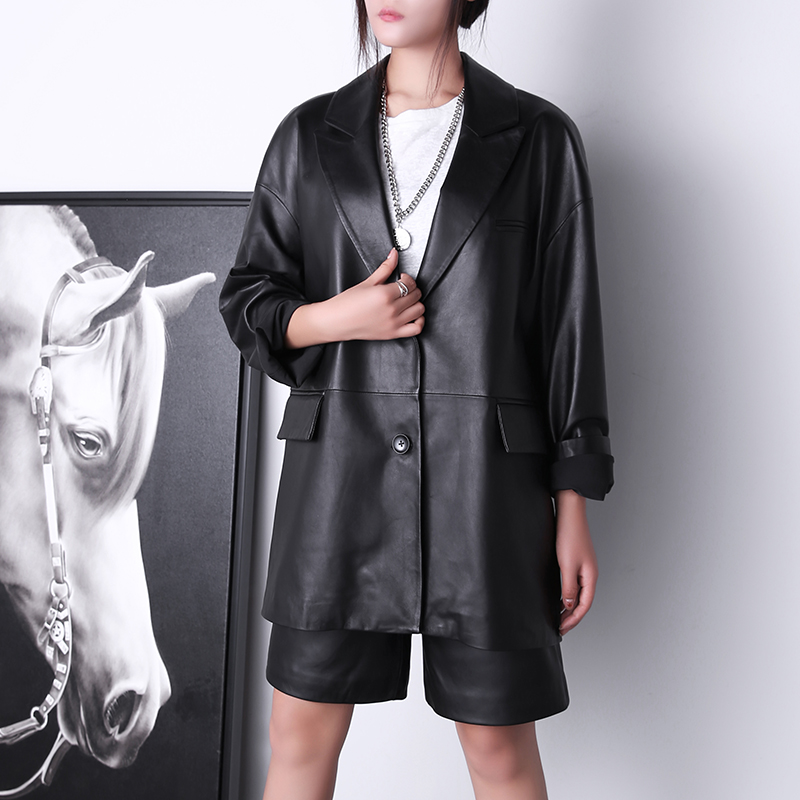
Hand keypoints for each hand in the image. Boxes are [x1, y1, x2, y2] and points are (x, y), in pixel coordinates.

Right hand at [285, 249, 424, 347]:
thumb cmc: (347, 304)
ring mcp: (393, 323)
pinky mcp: (393, 333)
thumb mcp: (367, 282)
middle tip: (403, 288)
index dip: (407, 278)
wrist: (336, 321)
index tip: (402, 278)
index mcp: (384, 294)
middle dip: (411, 289)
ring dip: (416, 303)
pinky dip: (419, 321)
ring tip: (406, 300)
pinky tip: (412, 315)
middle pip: (415, 295)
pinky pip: (416, 328)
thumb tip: (394, 255)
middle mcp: (391, 310)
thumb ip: (385, 268)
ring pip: (419, 310)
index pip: (408, 283)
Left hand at [554, 490, 597, 633]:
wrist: (569, 514)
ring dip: (569, 607)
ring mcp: (584, 568)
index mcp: (590, 577)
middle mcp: (590, 574)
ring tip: (558, 617)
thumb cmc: (570, 536)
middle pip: (583, 601)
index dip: (574, 619)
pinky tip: (559, 598)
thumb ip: (569, 587)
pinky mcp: (577, 561)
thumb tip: (569, 605)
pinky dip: (567, 594)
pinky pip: (574, 584)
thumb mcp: (567, 565)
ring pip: (578, 593)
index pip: (584, 605)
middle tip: (559, 628)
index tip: (563, 629)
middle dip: (572, 617)